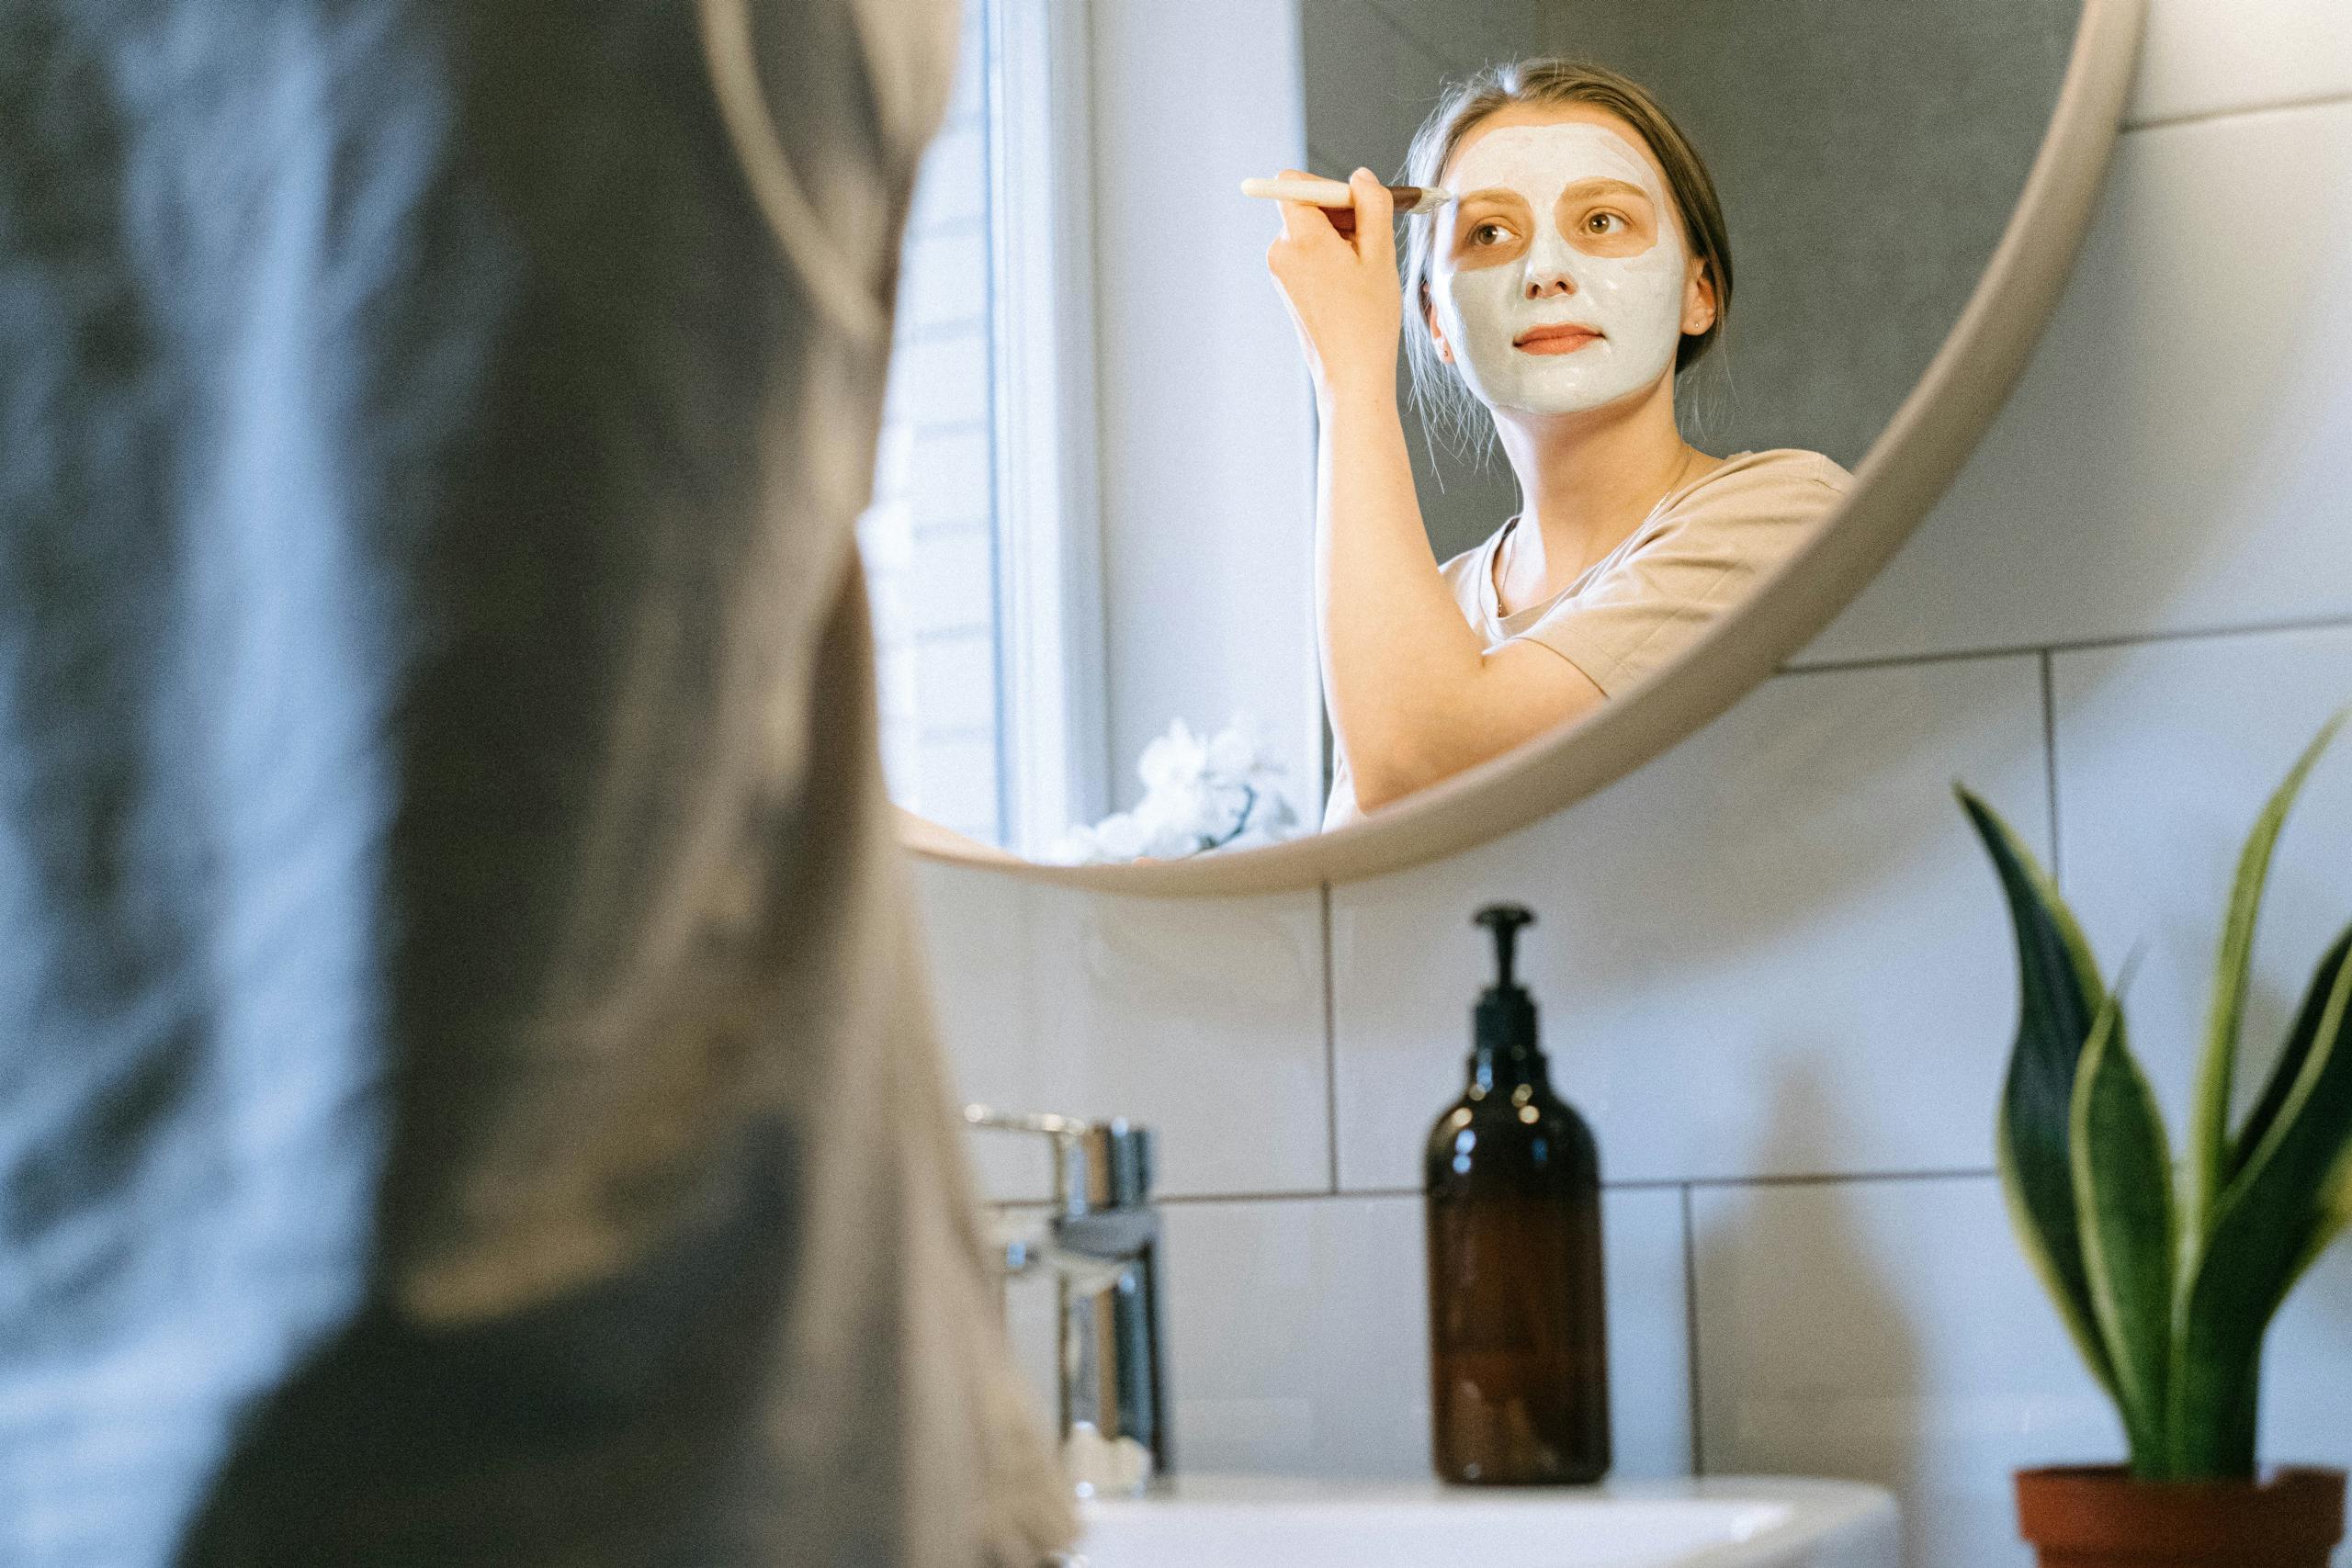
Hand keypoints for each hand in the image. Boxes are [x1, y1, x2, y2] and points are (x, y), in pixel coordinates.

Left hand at [1264, 168, 1400, 407]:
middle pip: (1305, 205)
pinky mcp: (1285, 286)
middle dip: (1340, 213)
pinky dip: (1329, 257)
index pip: (1294, 183)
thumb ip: (1371, 205)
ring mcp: (1279, 270)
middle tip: (1372, 242)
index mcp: (1300, 237)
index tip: (1356, 204)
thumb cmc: (1368, 318)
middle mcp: (1280, 250)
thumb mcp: (1380, 254)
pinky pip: (1307, 253)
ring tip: (1363, 272)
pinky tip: (1350, 285)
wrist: (1350, 374)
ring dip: (1339, 238)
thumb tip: (1360, 177)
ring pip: (1309, 230)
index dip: (1328, 185)